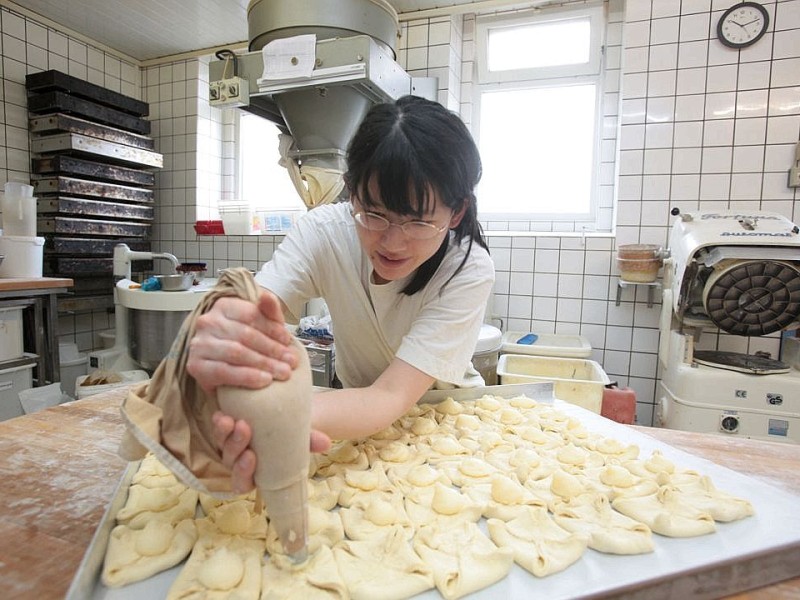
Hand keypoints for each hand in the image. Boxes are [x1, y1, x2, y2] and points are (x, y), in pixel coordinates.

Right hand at [187, 291, 297, 392]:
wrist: (226, 372)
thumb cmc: (245, 344)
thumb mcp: (261, 325)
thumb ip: (268, 311)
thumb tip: (267, 296)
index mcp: (223, 306)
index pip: (250, 314)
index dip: (272, 328)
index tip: (288, 341)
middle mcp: (208, 322)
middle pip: (245, 334)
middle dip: (272, 349)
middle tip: (291, 361)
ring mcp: (199, 344)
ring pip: (236, 352)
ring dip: (264, 363)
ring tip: (282, 372)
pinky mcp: (196, 366)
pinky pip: (225, 371)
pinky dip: (248, 376)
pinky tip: (264, 380)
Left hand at [212, 411, 331, 493]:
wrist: (283, 412)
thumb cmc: (291, 431)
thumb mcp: (302, 436)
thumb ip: (310, 441)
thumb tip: (326, 443)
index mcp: (256, 473)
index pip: (243, 483)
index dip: (243, 473)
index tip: (251, 457)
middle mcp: (239, 462)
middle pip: (231, 461)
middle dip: (235, 446)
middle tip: (244, 428)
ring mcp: (230, 446)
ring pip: (222, 445)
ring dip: (224, 433)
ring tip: (230, 419)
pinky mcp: (225, 429)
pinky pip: (218, 429)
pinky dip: (219, 422)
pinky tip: (221, 412)